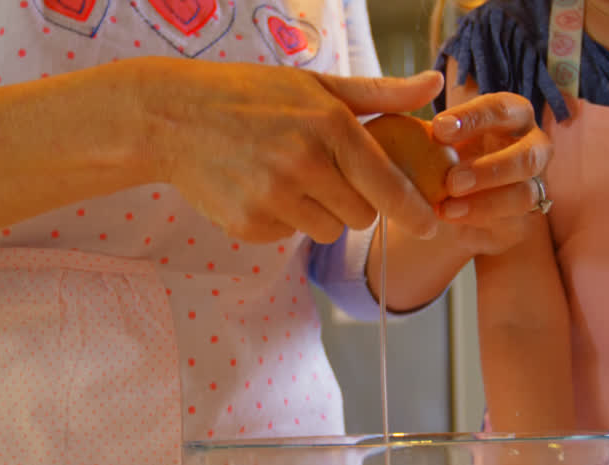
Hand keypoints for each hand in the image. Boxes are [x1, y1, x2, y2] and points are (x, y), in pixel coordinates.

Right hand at [141, 60, 444, 244]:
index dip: (416, 212)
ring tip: (289, 178)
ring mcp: (276, 198)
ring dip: (319, 214)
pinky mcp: (251, 224)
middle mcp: (306, 165)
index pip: (389, 186)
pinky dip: (284, 220)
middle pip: (362, 217)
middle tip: (326, 176)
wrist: (174, 117)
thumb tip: (434, 84)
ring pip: (327, 231)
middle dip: (354, 204)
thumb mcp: (317, 84)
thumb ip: (380, 94)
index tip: (433, 226)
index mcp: (330, 127)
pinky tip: (260, 188)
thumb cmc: (251, 95)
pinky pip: (290, 236)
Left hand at [432, 90, 553, 254]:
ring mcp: (535, 185)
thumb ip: (432, 130)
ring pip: (525, 193)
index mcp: (512, 116)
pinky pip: (513, 222)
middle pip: (529, 155)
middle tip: (451, 181)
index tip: (438, 129)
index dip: (473, 117)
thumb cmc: (445, 158)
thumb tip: (409, 108)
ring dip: (485, 201)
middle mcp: (533, 148)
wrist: (449, 204)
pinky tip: (451, 217)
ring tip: (446, 207)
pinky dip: (480, 219)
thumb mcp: (435, 140)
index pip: (502, 108)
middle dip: (490, 169)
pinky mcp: (525, 219)